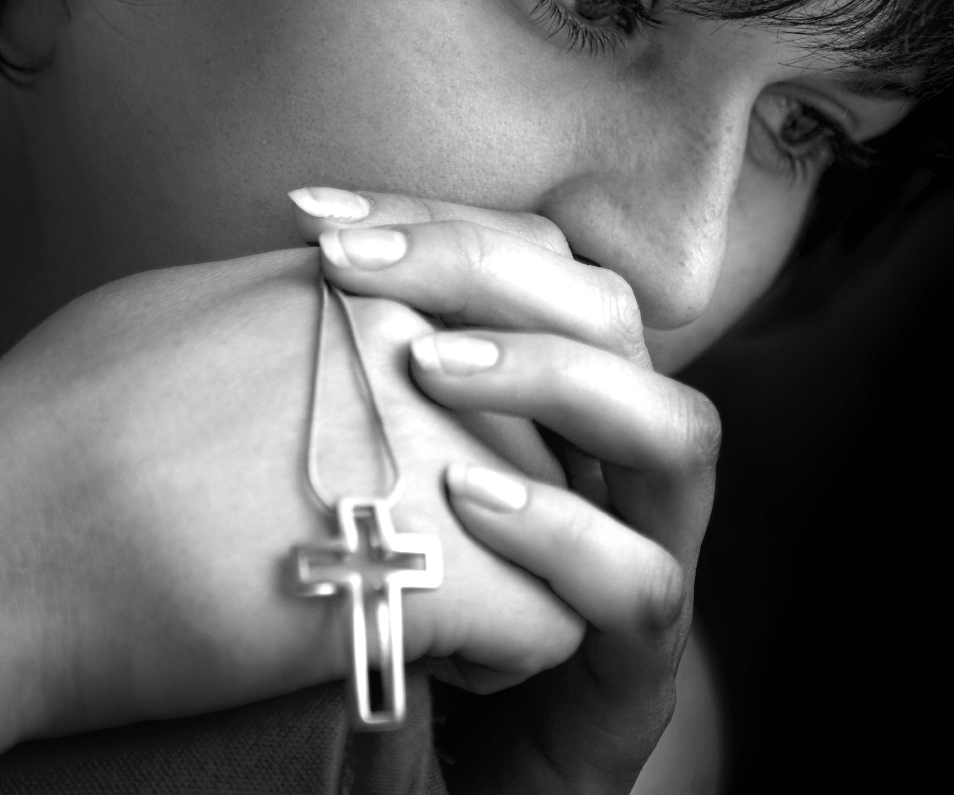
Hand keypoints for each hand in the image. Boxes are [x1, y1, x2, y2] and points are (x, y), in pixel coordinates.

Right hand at [0, 248, 585, 794]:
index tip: (476, 410)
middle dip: (529, 468)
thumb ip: (301, 294)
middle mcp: (429, 355)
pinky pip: (554, 620)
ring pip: (572, 518)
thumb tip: (339, 280)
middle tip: (462, 521)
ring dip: (526, 562)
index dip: (523, 347)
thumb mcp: (189, 308)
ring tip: (445, 596)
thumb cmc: (56, 433)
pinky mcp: (443, 575)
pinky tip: (441, 658)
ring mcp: (446, 460)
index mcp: (370, 287)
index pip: (528, 271)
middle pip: (556, 410)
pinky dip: (510, 652)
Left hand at [292, 187, 719, 792]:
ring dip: (554, 382)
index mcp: (558, 393)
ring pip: (676, 430)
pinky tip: (472, 501)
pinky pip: (642, 583)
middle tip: (360, 266)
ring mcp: (646, 551)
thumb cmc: (379, 600)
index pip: (536, 263)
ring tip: (430, 368)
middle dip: (490, 273)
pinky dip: (563, 534)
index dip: (438, 221)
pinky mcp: (640, 659)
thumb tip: (277, 260)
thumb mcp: (360, 465)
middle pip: (613, 317)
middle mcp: (618, 455)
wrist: (431, 763)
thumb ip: (354, 375)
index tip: (315, 214)